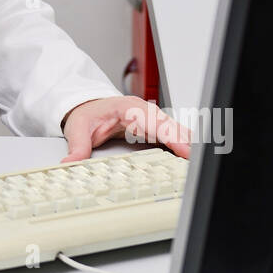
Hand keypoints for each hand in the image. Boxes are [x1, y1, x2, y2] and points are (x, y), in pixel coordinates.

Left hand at [60, 96, 192, 161]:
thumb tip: (70, 163)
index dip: (172, 136)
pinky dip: (184, 148)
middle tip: (201, 163)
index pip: (156, 122)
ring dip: (190, 146)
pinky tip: (192, 161)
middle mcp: (145, 112)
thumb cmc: (87, 113)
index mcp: (129, 108)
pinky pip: (174, 138)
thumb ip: (77, 147)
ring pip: (177, 132)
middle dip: (189, 143)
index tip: (185, 150)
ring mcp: (152, 121)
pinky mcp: (155, 130)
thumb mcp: (78, 128)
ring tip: (202, 165)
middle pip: (173, 127)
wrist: (87, 107)